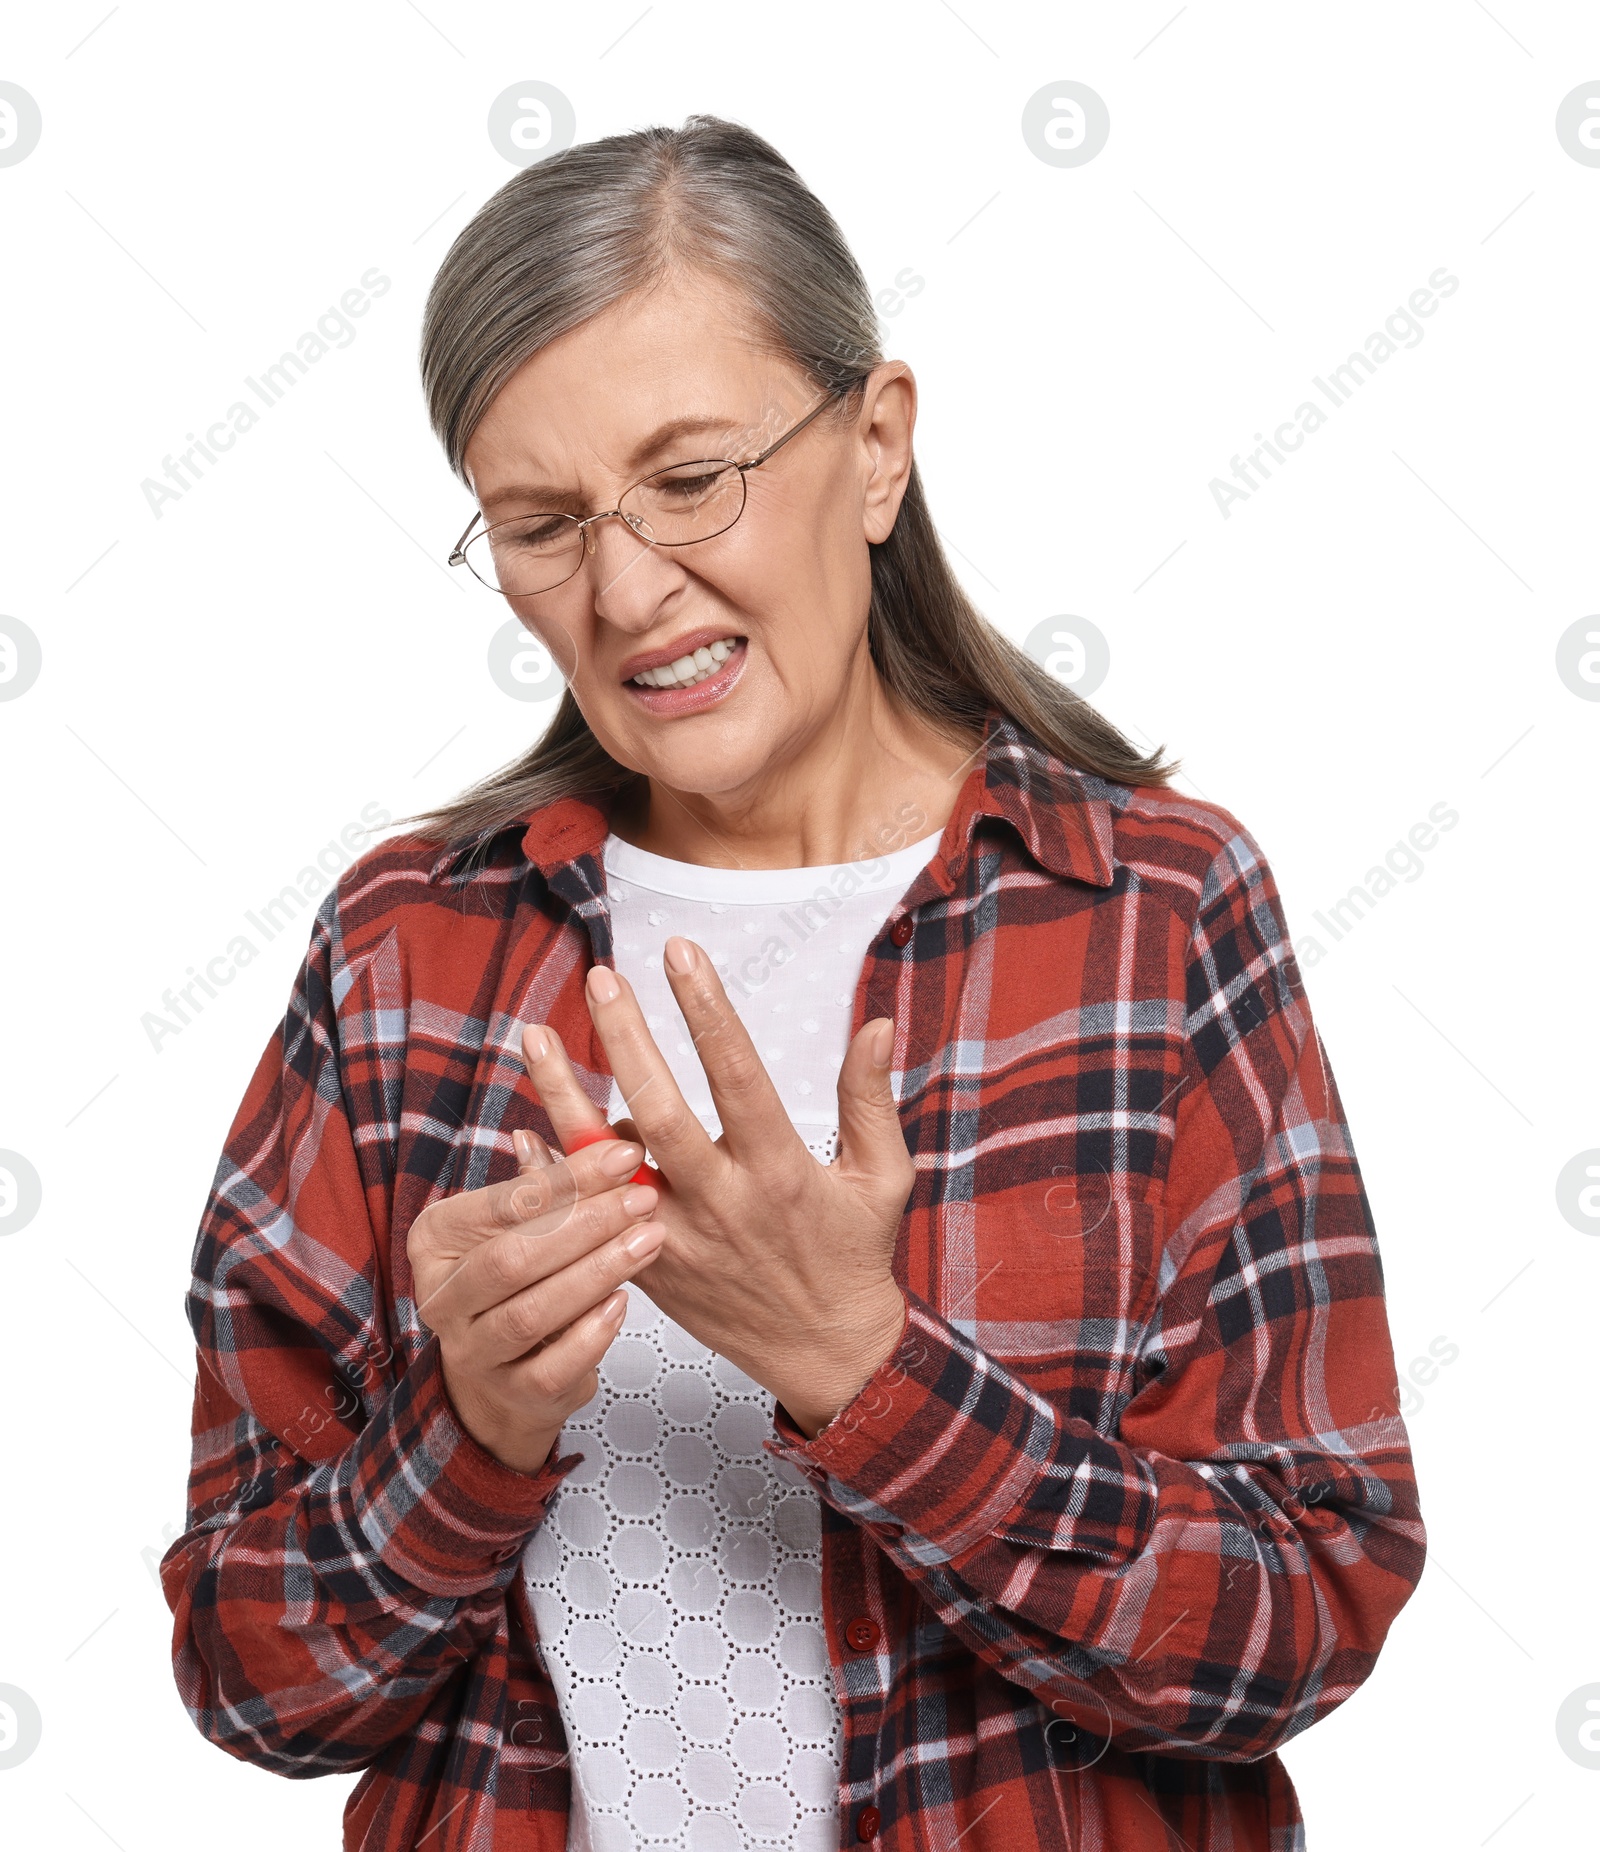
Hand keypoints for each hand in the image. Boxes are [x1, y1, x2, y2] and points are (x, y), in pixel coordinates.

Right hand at [405, 1124, 665, 1472]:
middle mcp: (442, 1297)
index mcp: (435, 1240)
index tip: (625, 1155)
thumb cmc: (518, 1281)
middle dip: (586, 1225)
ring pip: (533, 1312)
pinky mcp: (512, 1393)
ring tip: (648, 1240)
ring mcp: (473, 1352)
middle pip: (515, 1258)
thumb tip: (537, 1132)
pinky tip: (624, 1303)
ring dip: (598, 1272)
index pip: (504, 1204)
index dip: (568, 1178)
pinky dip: (592, 1335)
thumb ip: (537, 1186)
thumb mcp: (519, 1227)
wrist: (505, 1376)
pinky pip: (553, 1366)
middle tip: (643, 1199)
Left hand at [523, 937, 912, 1437]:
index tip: (680, 953)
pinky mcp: (647, 1267)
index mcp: (781, 1170)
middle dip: (627, 1041)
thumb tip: (876, 1023)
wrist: (827, 1354)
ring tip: (534, 1036)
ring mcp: (677, 1238)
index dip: (707, 1010)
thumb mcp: (882, 1176)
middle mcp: (723, 1202)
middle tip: (601, 979)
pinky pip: (589, 1217)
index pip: (738, 1074)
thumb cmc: (855, 1254)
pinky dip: (555, 1173)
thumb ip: (870, 1098)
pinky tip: (526, 1129)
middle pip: (661, 1113)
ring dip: (566, 1097)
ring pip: (608, 1164)